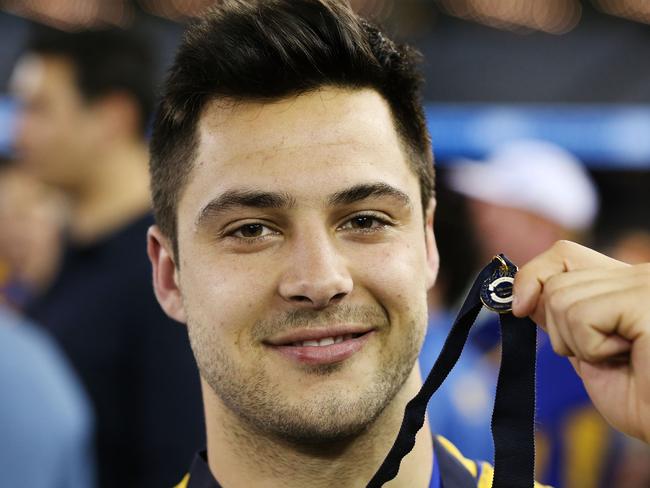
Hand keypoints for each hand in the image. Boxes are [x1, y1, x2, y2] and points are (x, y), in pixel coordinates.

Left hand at [512, 240, 649, 442]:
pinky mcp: (644, 299)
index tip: (519, 308)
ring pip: (560, 298)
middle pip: (554, 282)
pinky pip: (581, 316)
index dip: (533, 278)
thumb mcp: (586, 350)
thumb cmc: (641, 399)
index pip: (563, 254)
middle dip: (562, 330)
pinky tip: (630, 358)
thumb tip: (520, 294)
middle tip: (604, 356)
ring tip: (622, 358)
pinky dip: (593, 349)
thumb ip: (560, 318)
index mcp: (625, 281)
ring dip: (579, 344)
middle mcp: (638, 273)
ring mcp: (643, 282)